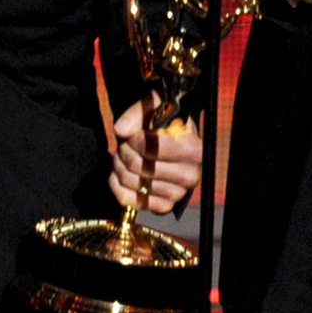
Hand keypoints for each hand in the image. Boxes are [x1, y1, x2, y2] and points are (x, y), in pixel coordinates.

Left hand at [108, 97, 206, 212]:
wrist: (168, 142)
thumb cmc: (162, 121)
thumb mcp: (154, 106)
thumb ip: (137, 113)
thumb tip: (120, 130)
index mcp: (195, 149)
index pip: (158, 148)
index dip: (136, 140)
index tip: (131, 134)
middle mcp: (191, 176)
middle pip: (139, 166)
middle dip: (124, 151)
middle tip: (125, 144)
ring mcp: (177, 194)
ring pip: (130, 181)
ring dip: (119, 165)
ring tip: (124, 155)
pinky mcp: (162, 207)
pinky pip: (128, 200)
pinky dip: (116, 184)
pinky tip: (120, 172)